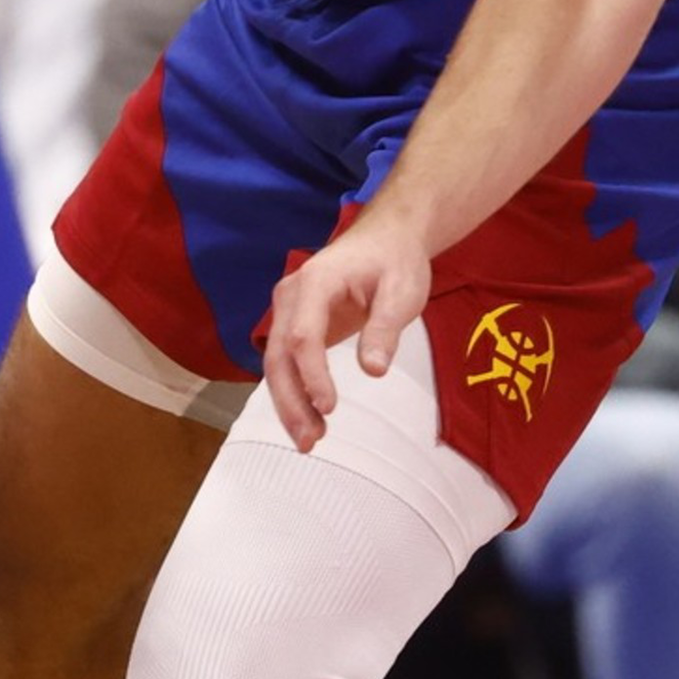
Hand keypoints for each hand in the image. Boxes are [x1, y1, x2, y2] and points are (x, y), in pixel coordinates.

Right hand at [262, 218, 430, 450]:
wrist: (386, 238)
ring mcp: (288, 309)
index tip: (329, 407)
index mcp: (316, 281)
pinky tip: (308, 419)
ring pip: (276, 362)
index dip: (312, 374)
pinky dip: (293, 392)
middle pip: (279, 354)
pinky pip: (286, 361)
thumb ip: (385, 328)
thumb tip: (373, 370)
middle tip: (311, 439)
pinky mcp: (294, 323)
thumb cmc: (395, 261)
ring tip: (310, 440)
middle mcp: (291, 295)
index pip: (303, 334)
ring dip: (289, 403)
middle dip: (291, 400)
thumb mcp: (402, 291)